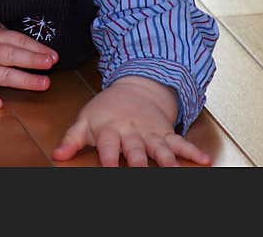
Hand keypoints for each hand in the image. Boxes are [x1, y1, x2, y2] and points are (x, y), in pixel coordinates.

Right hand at [0, 23, 57, 108]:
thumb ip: (9, 37)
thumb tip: (38, 47)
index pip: (17, 39)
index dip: (36, 47)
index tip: (53, 55)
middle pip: (10, 54)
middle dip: (31, 59)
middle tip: (50, 64)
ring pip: (0, 74)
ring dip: (22, 79)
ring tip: (43, 84)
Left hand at [52, 76, 210, 166]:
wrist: (135, 86)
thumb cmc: (106, 109)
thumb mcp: (86, 119)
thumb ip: (72, 138)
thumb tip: (57, 155)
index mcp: (110, 128)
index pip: (110, 147)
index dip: (110, 160)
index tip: (110, 172)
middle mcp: (132, 132)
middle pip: (137, 151)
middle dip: (140, 166)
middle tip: (143, 176)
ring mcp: (151, 132)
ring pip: (161, 149)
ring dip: (168, 162)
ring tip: (175, 174)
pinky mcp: (166, 132)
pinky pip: (181, 142)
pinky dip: (193, 151)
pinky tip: (205, 160)